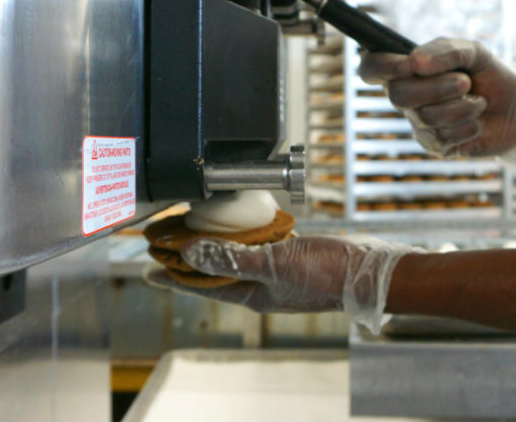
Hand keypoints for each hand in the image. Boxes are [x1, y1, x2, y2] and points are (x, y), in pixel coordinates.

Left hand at [143, 235, 418, 332]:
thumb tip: (190, 252)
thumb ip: (232, 258)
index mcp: (251, 294)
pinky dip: (246, 234)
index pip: (200, 285)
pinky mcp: (292, 255)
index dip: (173, 276)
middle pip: (214, 269)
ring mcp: (276, 270)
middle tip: (164, 241)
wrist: (368, 271)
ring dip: (214, 242)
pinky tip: (243, 220)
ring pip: (235, 255)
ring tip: (193, 227)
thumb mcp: (275, 265)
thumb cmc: (326, 275)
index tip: (146, 268)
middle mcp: (260, 284)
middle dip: (188, 257)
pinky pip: (260, 245)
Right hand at [358, 38, 515, 171]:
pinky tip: (477, 121)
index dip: (382, 67)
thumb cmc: (490, 74)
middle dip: (437, 88)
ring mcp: (419, 123)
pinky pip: (441, 137)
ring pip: (424, 117)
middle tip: (465, 82)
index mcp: (408, 69)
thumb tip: (414, 61)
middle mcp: (407, 96)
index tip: (409, 65)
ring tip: (478, 101)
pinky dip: (467, 126)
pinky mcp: (435, 145)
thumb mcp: (474, 52)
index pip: (371, 68)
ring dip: (460, 107)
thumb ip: (445, 50)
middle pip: (398, 95)